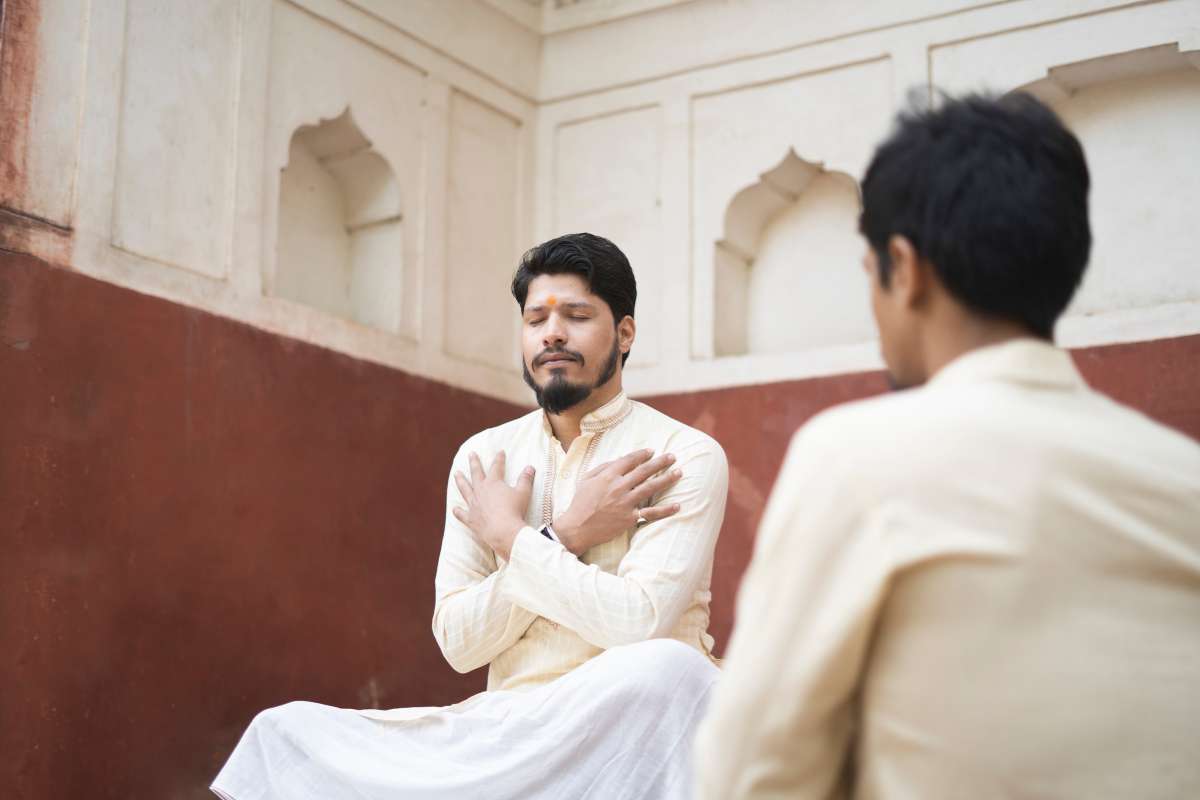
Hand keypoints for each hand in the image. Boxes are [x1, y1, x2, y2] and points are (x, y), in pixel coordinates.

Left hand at [452, 451, 534, 561]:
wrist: (503, 531)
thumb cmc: (515, 511)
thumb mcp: (523, 493)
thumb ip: (525, 479)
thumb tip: (530, 467)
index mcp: (493, 483)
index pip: (496, 467)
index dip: (499, 459)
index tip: (500, 451)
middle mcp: (480, 491)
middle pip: (476, 473)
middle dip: (474, 463)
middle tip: (471, 454)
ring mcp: (474, 504)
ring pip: (464, 489)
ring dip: (460, 480)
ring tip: (456, 473)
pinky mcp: (471, 518)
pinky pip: (462, 514)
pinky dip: (458, 511)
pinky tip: (455, 508)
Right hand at [553, 449, 681, 555]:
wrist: (577, 528)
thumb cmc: (580, 503)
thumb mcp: (586, 479)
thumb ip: (602, 467)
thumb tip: (619, 460)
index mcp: (608, 475)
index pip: (629, 460)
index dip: (642, 454)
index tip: (652, 451)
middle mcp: (619, 486)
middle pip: (644, 470)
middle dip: (660, 462)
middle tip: (672, 456)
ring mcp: (625, 502)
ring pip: (651, 487)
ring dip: (667, 478)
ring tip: (679, 472)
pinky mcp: (630, 518)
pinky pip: (651, 513)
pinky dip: (665, 510)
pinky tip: (677, 505)